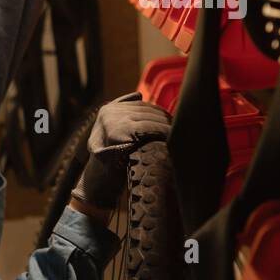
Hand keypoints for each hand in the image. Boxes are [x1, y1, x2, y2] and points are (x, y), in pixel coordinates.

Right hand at [70, 92, 171, 209]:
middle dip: (164, 118)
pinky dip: (162, 132)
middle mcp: (109, 113)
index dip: (158, 112)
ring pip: (149, 118)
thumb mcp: (111, 133)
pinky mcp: (120, 133)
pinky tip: (171, 136)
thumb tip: (139, 94)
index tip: (171, 120)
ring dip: (166, 125)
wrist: (98, 185)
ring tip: (178, 131)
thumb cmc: (110, 160)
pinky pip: (148, 128)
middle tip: (180, 125)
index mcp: (108, 110)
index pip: (140, 104)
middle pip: (146, 110)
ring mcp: (114, 122)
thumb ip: (123, 113)